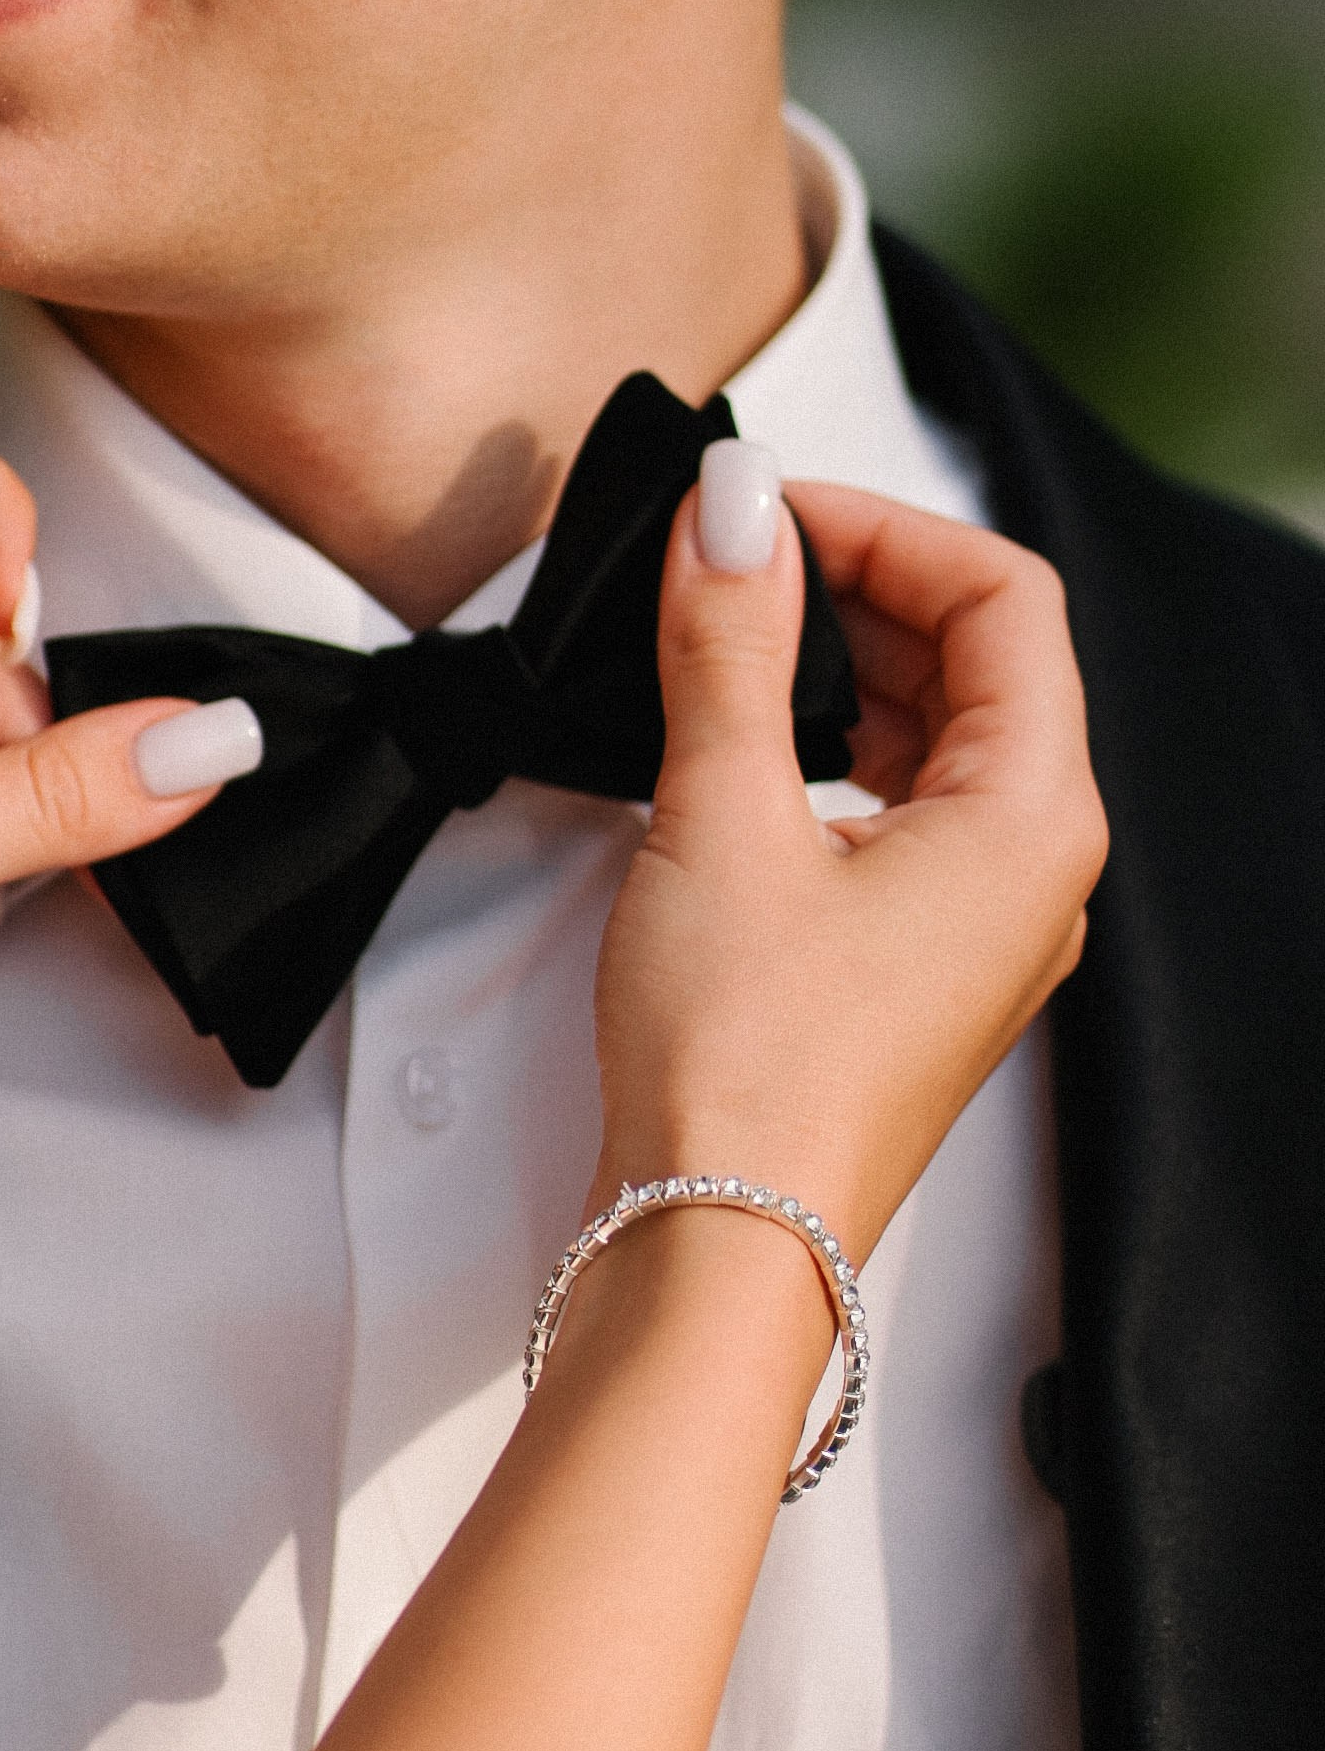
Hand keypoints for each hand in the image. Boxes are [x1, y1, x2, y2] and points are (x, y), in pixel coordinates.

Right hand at [589, 472, 1105, 1265]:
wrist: (716, 1242)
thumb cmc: (746, 1065)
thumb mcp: (721, 814)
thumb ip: (730, 643)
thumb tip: (735, 512)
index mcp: (1033, 819)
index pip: (1003, 596)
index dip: (883, 525)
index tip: (767, 508)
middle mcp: (1032, 869)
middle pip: (980, 659)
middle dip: (857, 586)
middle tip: (731, 556)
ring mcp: (977, 923)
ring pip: (938, 733)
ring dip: (840, 663)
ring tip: (723, 635)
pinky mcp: (911, 963)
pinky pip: (898, 807)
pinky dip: (827, 746)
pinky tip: (739, 744)